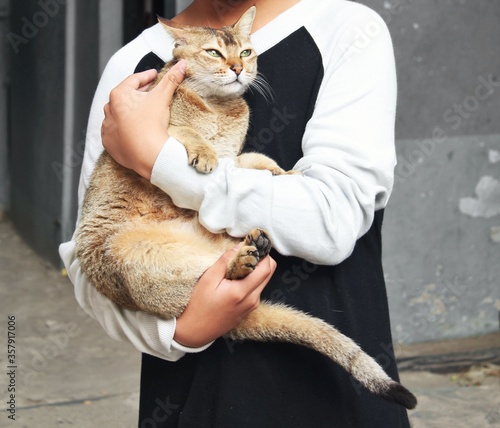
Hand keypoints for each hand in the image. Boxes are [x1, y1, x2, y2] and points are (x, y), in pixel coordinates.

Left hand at [101, 60, 185, 179]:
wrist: (149, 155)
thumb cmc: (152, 125)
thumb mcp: (163, 98)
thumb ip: (171, 79)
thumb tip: (182, 64)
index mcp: (118, 95)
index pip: (134, 80)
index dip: (147, 77)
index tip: (154, 76)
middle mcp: (108, 109)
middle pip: (125, 97)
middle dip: (138, 94)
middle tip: (150, 93)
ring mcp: (107, 127)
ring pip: (118, 114)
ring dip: (128, 112)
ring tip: (141, 113)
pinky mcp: (108, 142)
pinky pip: (114, 132)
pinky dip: (122, 129)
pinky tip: (132, 130)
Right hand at [174, 244, 276, 347]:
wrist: (194, 332)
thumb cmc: (197, 305)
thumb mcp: (207, 280)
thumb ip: (225, 262)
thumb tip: (239, 247)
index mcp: (242, 292)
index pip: (266, 268)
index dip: (263, 252)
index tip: (252, 243)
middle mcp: (252, 300)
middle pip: (269, 272)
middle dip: (262, 258)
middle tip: (246, 250)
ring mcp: (252, 306)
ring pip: (264, 280)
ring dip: (256, 268)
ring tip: (238, 263)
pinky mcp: (249, 309)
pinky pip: (257, 288)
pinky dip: (252, 278)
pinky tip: (236, 276)